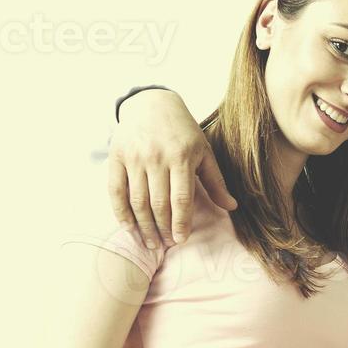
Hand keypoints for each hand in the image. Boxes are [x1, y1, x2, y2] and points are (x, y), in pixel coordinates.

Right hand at [108, 88, 236, 249]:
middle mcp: (156, 157)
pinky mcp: (116, 156)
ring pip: (137, 201)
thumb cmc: (183, 131)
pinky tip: (128, 227)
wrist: (152, 103)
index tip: (181, 240)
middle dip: (163, 229)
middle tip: (166, 244)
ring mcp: (134, 157)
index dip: (181, 223)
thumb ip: (216, 181)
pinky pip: (115, 190)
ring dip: (143, 226)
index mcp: (181, 157)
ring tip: (150, 242)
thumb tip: (232, 207)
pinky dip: (120, 212)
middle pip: (158, 204)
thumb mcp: (203, 152)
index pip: (181, 199)